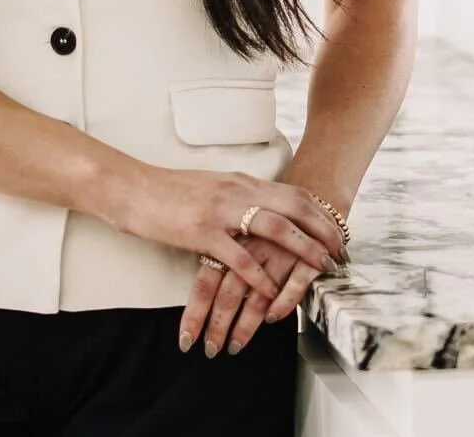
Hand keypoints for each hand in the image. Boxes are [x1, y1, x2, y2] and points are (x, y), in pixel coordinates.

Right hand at [100, 165, 347, 302]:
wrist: (131, 187)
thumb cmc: (169, 191)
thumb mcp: (213, 187)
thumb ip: (239, 198)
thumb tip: (263, 211)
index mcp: (242, 182)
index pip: (294, 194)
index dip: (321, 214)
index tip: (339, 232)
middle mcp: (237, 191)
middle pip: (294, 208)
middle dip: (324, 231)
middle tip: (342, 253)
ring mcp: (220, 211)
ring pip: (274, 228)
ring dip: (302, 249)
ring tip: (320, 269)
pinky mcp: (200, 232)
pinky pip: (237, 255)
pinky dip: (258, 274)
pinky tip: (270, 291)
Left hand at [180, 235, 327, 356]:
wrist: (311, 191)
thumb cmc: (270, 223)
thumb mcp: (241, 234)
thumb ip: (225, 262)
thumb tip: (204, 302)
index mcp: (231, 237)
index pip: (206, 281)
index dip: (195, 313)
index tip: (185, 340)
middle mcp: (253, 245)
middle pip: (229, 293)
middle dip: (217, 326)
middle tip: (210, 350)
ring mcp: (280, 251)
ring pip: (258, 295)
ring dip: (245, 325)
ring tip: (235, 346)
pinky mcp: (307, 256)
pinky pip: (294, 285)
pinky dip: (283, 304)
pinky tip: (271, 319)